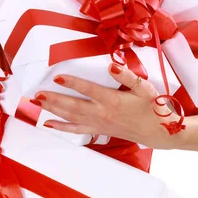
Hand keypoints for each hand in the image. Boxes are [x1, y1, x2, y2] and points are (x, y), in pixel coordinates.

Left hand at [34, 63, 179, 149]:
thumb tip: (112, 65)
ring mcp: (99, 123)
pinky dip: (61, 127)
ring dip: (53, 110)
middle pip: (73, 106)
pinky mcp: (98, 130)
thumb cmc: (153, 108)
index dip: (72, 83)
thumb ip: (127, 76)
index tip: (57, 77)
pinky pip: (76, 130)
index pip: (88, 90)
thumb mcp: (145, 88)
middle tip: (37, 94)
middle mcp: (102, 113)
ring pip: (71, 117)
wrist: (160, 132)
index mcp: (113, 100)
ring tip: (37, 103)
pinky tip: (48, 123)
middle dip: (54, 99)